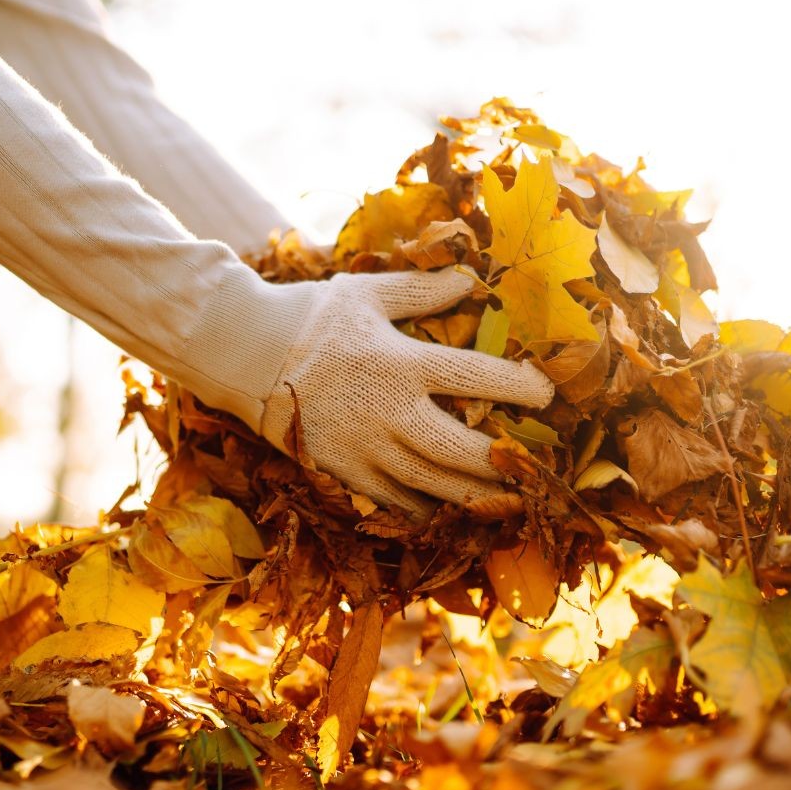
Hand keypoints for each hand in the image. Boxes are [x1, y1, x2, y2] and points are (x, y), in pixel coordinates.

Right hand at [259, 268, 554, 512]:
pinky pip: (394, 502)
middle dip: (502, 461)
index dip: (519, 388)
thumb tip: (472, 281)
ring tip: (506, 497)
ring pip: (432, 485)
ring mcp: (363, 449)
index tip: (546, 394)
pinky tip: (448, 508)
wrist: (244, 356)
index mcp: (399, 363)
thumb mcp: (367, 293)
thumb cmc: (311, 317)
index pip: (474, 379)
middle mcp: (387, 412)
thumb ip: (423, 290)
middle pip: (460, 450)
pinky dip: (426, 508)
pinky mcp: (342, 472)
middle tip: (531, 465)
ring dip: (474, 494)